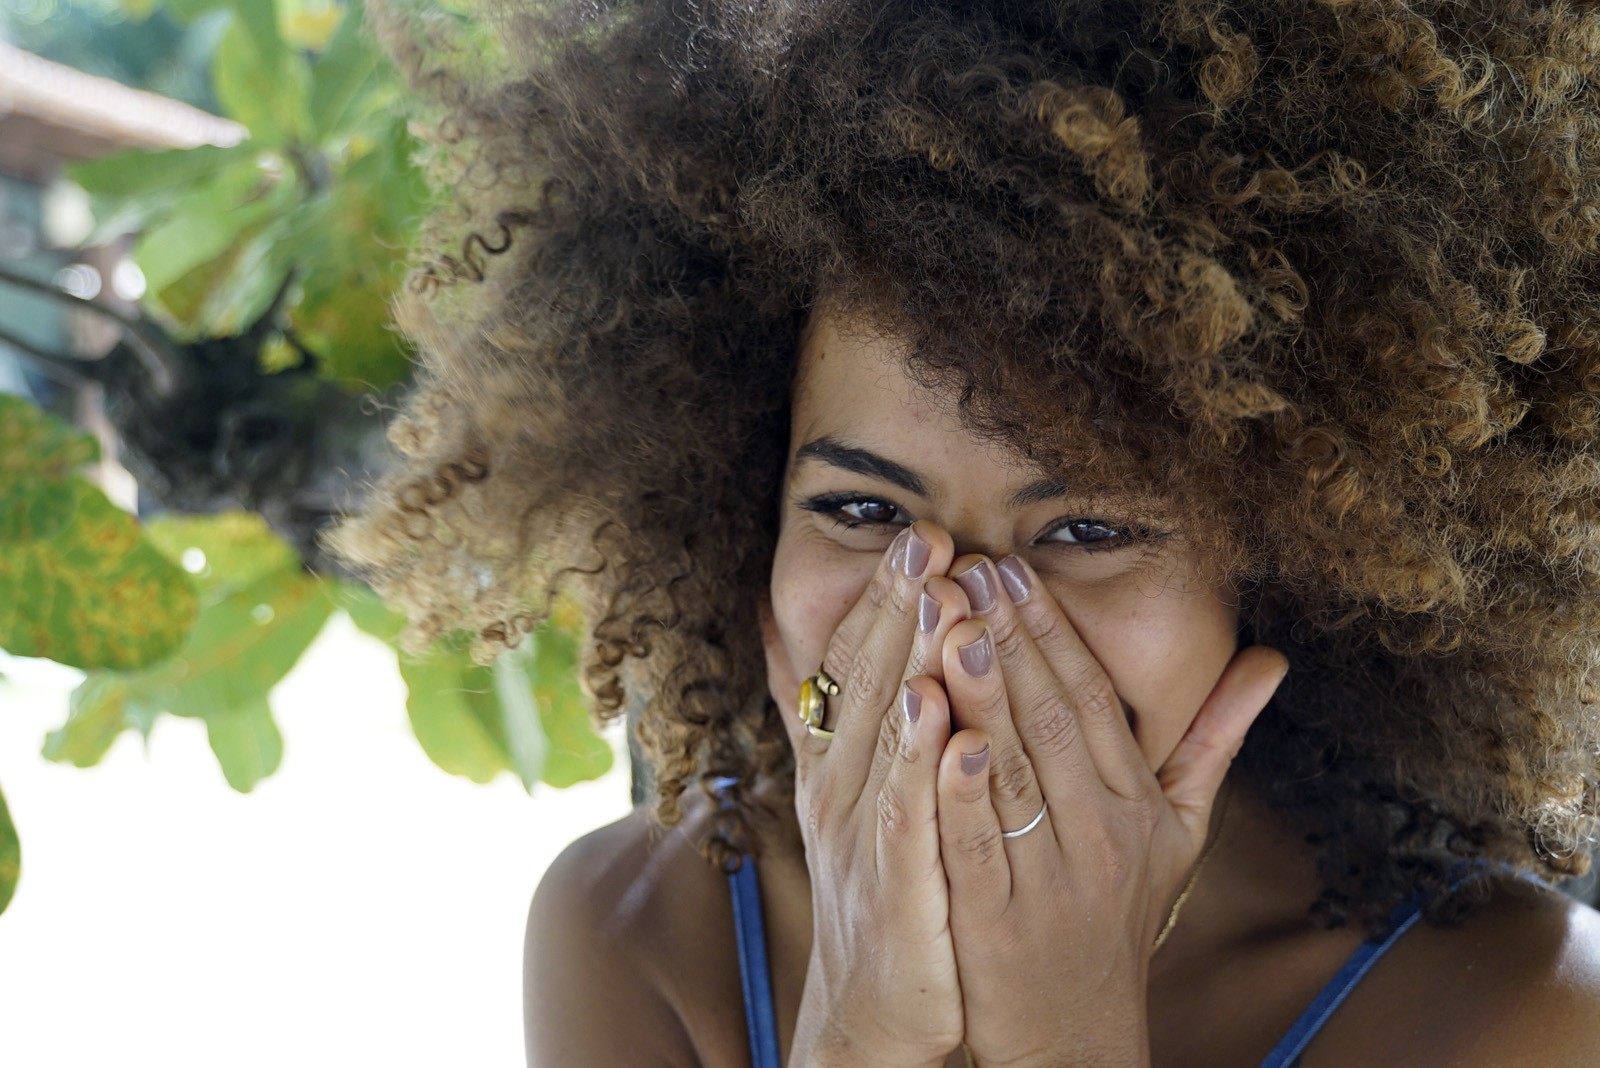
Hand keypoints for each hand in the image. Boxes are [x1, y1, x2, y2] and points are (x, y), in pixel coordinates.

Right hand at [760, 521, 973, 1066]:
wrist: (873, 1014)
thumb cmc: (877, 890)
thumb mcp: (845, 795)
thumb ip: (822, 714)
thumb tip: (773, 627)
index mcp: (836, 766)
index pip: (853, 666)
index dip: (879, 600)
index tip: (915, 537)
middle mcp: (839, 792)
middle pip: (867, 686)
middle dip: (898, 609)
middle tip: (929, 539)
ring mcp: (861, 842)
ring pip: (889, 741)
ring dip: (914, 666)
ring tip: (943, 602)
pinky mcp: (895, 894)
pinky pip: (908, 822)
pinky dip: (923, 769)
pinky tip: (946, 720)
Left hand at [931, 553, 1287, 1067]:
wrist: (1077, 1034)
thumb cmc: (1119, 917)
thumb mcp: (1179, 832)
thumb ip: (1213, 742)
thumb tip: (1270, 659)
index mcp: (1136, 804)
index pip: (1090, 699)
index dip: (1052, 630)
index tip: (1014, 568)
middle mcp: (1098, 835)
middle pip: (1049, 720)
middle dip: (1009, 638)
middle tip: (970, 567)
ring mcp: (1046, 879)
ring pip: (1009, 769)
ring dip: (977, 690)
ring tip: (945, 619)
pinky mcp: (993, 921)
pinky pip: (972, 840)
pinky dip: (952, 782)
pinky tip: (930, 725)